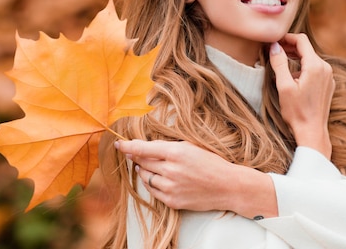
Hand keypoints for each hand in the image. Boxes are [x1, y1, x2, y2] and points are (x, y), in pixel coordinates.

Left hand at [114, 139, 276, 217]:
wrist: (227, 186)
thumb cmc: (210, 163)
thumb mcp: (190, 147)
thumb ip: (167, 147)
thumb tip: (145, 147)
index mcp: (177, 152)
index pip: (144, 148)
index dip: (128, 146)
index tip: (118, 143)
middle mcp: (172, 170)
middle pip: (142, 162)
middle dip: (138, 158)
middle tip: (138, 155)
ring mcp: (171, 187)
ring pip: (145, 177)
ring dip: (144, 171)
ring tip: (152, 167)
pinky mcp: (172, 201)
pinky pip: (153, 191)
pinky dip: (152, 184)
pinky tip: (159, 179)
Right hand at [269, 33, 333, 158]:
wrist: (312, 131)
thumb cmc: (296, 111)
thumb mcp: (284, 86)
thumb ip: (279, 63)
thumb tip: (274, 46)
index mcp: (315, 66)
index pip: (301, 40)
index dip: (286, 38)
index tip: (274, 41)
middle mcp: (325, 68)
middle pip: (306, 48)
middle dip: (290, 47)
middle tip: (273, 50)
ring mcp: (328, 76)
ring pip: (310, 58)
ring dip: (295, 57)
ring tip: (280, 62)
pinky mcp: (328, 84)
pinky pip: (314, 69)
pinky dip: (302, 67)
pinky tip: (292, 77)